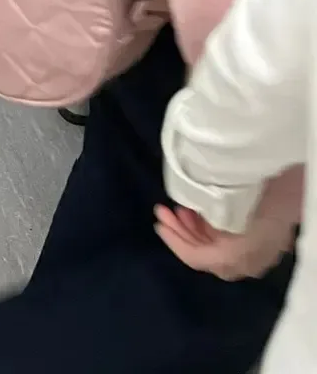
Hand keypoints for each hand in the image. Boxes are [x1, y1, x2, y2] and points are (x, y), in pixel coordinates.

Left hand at [154, 203, 295, 280]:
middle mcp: (245, 263)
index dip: (175, 241)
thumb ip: (206, 214)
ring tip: (180, 209)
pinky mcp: (261, 246)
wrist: (294, 190)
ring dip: (195, 231)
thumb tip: (183, 211)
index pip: (197, 259)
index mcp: (235, 256)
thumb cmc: (257, 193)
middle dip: (182, 233)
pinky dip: (213, 231)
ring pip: (217, 251)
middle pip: (205, 256)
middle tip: (164, 211)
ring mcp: (255, 256)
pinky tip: (201, 212)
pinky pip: (230, 245)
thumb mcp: (227, 204)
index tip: (158, 223)